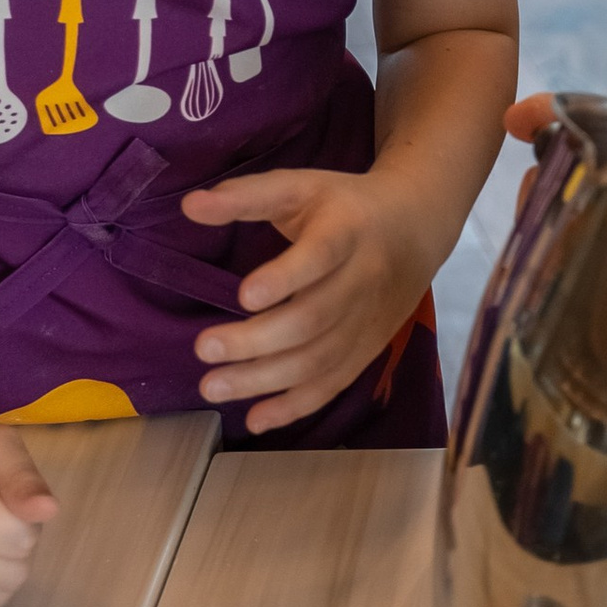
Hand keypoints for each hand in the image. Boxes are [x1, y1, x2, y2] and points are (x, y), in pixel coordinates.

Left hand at [182, 162, 437, 433]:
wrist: (417, 228)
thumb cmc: (345, 206)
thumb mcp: (302, 187)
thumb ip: (247, 196)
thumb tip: (189, 206)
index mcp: (347, 231)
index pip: (321, 256)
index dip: (286, 278)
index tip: (243, 296)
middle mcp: (364, 279)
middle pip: (314, 318)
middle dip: (258, 340)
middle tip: (203, 348)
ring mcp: (368, 321)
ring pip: (319, 359)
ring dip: (265, 379)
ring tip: (213, 387)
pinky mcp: (367, 349)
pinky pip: (333, 384)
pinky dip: (295, 406)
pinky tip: (256, 419)